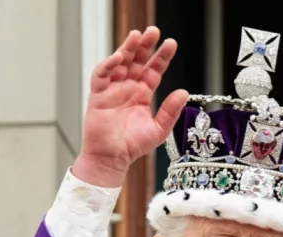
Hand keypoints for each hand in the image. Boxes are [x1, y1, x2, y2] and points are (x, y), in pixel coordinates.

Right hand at [73, 26, 188, 186]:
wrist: (112, 159)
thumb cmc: (133, 146)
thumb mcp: (159, 129)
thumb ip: (170, 111)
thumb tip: (184, 92)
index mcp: (142, 94)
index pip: (153, 70)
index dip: (161, 57)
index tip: (171, 44)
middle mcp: (128, 88)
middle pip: (136, 61)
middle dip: (145, 46)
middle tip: (153, 31)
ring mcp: (112, 90)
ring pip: (119, 63)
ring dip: (127, 49)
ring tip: (136, 36)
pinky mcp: (98, 95)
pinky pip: (101, 75)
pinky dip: (108, 65)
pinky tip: (118, 58)